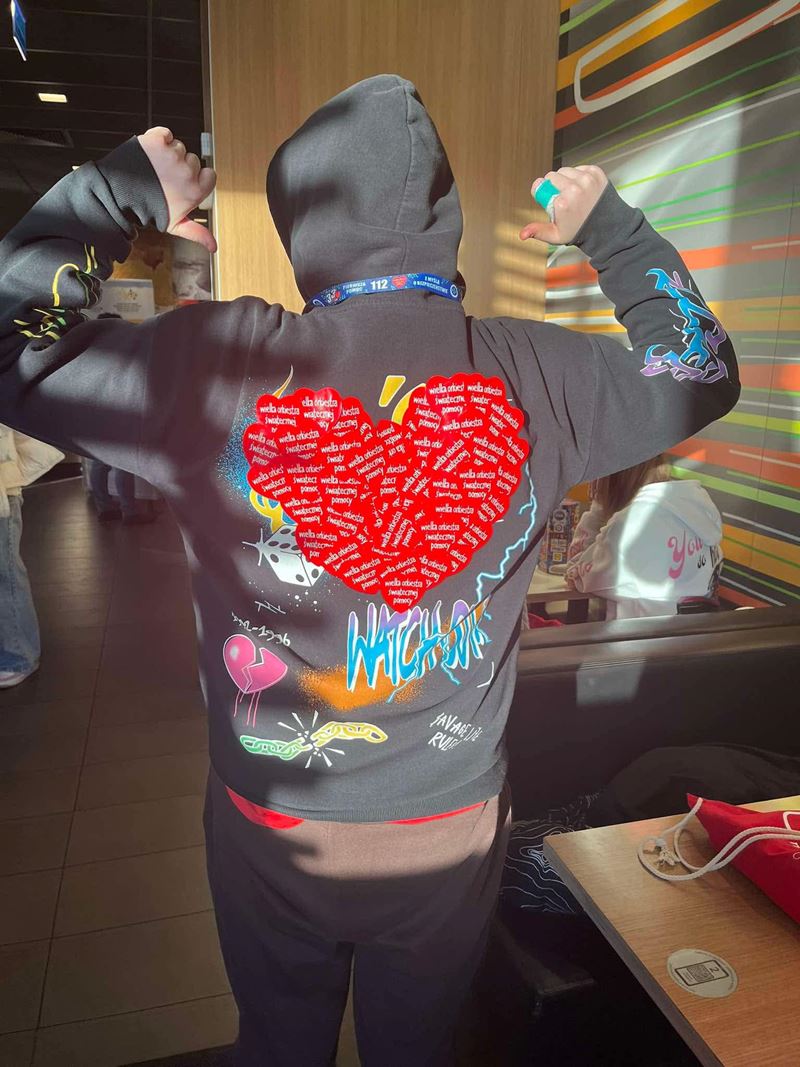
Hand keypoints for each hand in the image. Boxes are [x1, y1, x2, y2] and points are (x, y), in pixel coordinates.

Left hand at [137, 127, 216, 251]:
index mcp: (194, 191)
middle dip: (181, 167)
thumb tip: (214, 247)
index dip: (199, 177)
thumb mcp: (175, 225)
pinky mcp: (156, 141)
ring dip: (168, 154)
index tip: (186, 181)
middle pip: (193, 160)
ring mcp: (171, 155)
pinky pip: (165, 133)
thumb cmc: (148, 211)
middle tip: (165, 178)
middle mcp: (186, 172)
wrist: (119, 195)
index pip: (210, 175)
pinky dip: (159, 138)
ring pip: (178, 147)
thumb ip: (197, 233)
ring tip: (155, 167)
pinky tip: (151, 152)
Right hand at [519, 165, 607, 245]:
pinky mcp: (595, 173)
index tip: (548, 198)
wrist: (607, 227)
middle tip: (561, 197)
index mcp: (562, 202)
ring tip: (572, 193)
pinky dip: (578, 175)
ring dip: (565, 179)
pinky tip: (581, 188)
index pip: (541, 184)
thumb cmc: (581, 231)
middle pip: (553, 175)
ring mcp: (586, 179)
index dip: (542, 191)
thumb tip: (522, 234)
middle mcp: (574, 188)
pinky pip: (579, 168)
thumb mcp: (556, 235)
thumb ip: (538, 231)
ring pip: (566, 170)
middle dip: (553, 185)